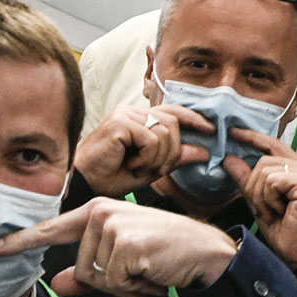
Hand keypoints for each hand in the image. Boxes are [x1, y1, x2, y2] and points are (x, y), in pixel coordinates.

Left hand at [0, 198, 237, 296]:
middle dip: (111, 280)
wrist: (208, 253)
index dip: (21, 241)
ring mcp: (112, 226)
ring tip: (150, 268)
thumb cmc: (167, 253)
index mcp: (97, 210)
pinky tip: (155, 270)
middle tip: (141, 270)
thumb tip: (58, 286)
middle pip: (80, 268)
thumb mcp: (124, 261)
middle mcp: (100, 213)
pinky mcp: (125, 243)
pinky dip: (137, 285)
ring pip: (97, 278)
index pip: (52, 229)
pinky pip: (115, 281)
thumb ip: (90, 273)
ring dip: (125, 284)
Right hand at [73, 103, 211, 196]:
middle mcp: (132, 112)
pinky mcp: (120, 123)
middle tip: (157, 169)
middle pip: (173, 122)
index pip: (173, 111)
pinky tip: (132, 164)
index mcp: (139, 118)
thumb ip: (176, 157)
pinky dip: (148, 158)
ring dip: (159, 157)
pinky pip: (151, 139)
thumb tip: (204, 151)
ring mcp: (124, 114)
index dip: (194, 118)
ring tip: (140, 167)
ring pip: (165, 131)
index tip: (211, 129)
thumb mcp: (152, 168)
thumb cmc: (113, 176)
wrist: (86, 185)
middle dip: (173, 150)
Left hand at [225, 129, 296, 266]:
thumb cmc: (285, 234)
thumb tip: (230, 159)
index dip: (253, 138)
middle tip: (264, 210)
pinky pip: (273, 182)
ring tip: (273, 214)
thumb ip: (246, 180)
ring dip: (261, 197)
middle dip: (254, 188)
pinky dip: (269, 200)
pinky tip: (280, 212)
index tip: (233, 132)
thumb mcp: (259, 203)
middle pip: (263, 162)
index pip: (272, 146)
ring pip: (265, 171)